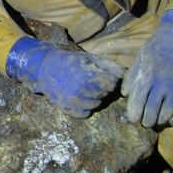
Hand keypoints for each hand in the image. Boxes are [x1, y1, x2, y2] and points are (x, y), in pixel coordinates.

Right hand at [7, 37, 126, 117]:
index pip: (111, 84)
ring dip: (94, 98)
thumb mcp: (90, 58)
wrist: (45, 68)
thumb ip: (109, 66)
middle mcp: (79, 90)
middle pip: (104, 94)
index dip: (109, 79)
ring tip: (86, 89)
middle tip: (91, 81)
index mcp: (86, 76)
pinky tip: (81, 99)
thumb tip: (126, 75)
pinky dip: (86, 109)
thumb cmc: (70, 62)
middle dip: (101, 88)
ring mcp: (72, 101)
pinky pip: (84, 114)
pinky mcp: (66, 108)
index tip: (102, 76)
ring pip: (96, 105)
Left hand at [121, 10, 172, 127]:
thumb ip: (130, 79)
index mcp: (145, 79)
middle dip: (146, 122)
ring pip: (166, 116)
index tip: (133, 118)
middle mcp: (161, 87)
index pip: (136, 106)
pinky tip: (171, 120)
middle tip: (145, 122)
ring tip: (156, 121)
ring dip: (159, 122)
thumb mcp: (137, 61)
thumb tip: (125, 96)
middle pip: (151, 114)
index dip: (133, 116)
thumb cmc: (155, 50)